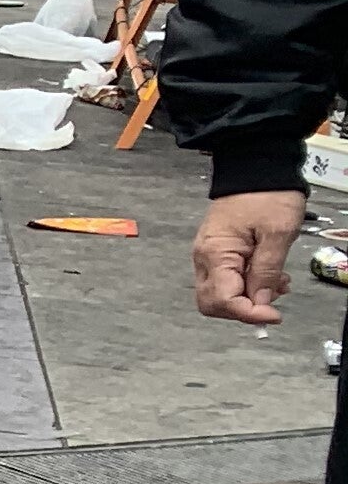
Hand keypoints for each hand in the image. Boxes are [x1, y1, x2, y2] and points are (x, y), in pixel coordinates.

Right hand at [194, 190, 306, 323]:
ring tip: (276, 286)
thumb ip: (267, 272)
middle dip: (243, 310)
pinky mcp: (217, 252)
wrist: (256, 168)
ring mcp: (208, 255)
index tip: (273, 315)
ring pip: (219, 295)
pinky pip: (225, 280)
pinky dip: (246, 287)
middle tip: (272, 305)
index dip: (249, 313)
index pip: (223, 300)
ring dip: (247, 299)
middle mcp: (204, 258)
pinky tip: (268, 277)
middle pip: (213, 304)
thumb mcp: (278, 234)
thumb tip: (261, 301)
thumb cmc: (266, 194)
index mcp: (216, 254)